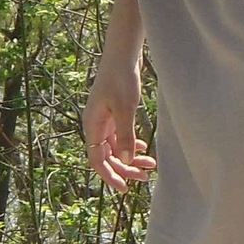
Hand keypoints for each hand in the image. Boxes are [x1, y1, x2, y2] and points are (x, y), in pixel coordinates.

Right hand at [82, 73, 155, 191]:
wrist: (123, 54)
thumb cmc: (122, 78)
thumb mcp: (125, 108)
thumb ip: (125, 135)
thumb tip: (127, 160)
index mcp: (93, 126)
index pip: (96, 160)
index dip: (109, 176)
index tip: (124, 188)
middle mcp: (96, 125)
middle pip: (107, 157)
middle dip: (125, 168)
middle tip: (145, 176)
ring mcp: (105, 120)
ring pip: (116, 147)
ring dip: (131, 157)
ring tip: (151, 164)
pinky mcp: (115, 114)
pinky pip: (120, 136)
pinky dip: (131, 144)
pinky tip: (143, 146)